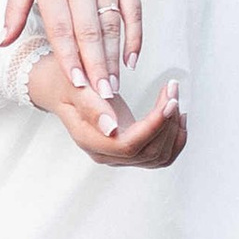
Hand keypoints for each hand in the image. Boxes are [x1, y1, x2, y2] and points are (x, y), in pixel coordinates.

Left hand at [0, 0, 138, 103]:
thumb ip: (14, 10)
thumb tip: (0, 44)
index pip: (61, 28)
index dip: (69, 57)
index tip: (75, 83)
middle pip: (90, 32)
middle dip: (96, 67)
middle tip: (101, 97)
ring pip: (113, 26)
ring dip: (114, 59)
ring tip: (114, 87)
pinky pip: (134, 12)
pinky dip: (135, 37)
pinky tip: (132, 60)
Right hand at [27, 54, 186, 167]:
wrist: (62, 88)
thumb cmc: (66, 82)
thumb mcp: (74, 85)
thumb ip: (91, 106)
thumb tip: (111, 128)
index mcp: (89, 139)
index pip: (129, 145)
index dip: (154, 125)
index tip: (168, 99)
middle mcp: (105, 153)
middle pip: (149, 152)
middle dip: (167, 121)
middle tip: (173, 90)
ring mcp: (118, 155)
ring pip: (159, 156)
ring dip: (174, 129)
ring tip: (174, 100)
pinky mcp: (130, 150)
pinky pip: (161, 155)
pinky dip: (175, 137)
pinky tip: (176, 116)